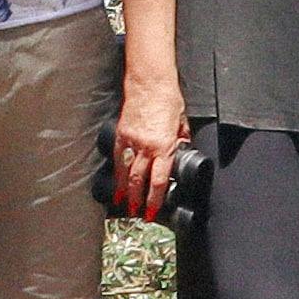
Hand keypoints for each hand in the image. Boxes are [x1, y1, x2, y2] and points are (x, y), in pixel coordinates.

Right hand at [112, 70, 190, 219]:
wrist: (150, 84)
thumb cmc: (169, 101)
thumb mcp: (183, 123)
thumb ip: (181, 140)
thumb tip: (182, 151)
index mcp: (164, 146)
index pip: (158, 180)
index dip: (154, 199)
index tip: (152, 211)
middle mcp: (146, 147)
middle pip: (139, 180)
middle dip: (138, 200)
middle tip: (138, 213)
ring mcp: (131, 141)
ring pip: (125, 172)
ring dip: (124, 191)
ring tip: (124, 204)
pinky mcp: (121, 134)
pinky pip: (118, 158)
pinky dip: (116, 173)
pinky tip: (116, 182)